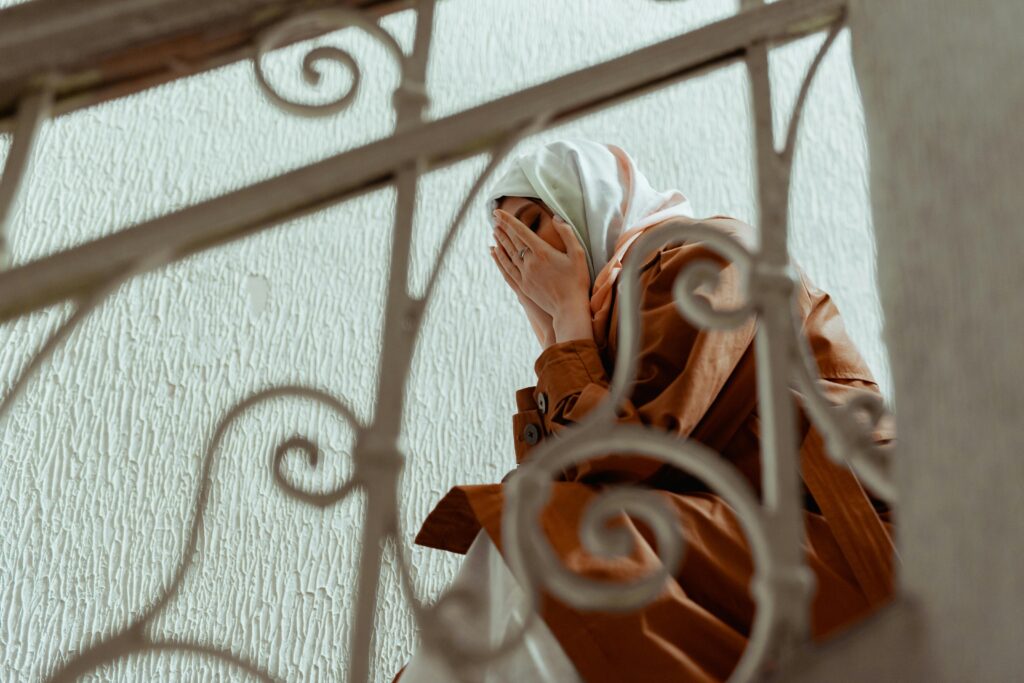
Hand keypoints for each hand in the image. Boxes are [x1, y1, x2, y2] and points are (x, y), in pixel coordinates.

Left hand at [491, 209, 591, 342]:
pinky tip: (494, 253)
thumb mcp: (578, 254)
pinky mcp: (523, 286)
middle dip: (503, 228)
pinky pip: (507, 270)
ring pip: (508, 255)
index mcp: (542, 252)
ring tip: (494, 232)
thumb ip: (567, 233)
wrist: (569, 308)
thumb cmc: (577, 280)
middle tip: (494, 218)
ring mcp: (524, 275)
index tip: (497, 211)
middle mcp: (530, 262)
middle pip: (512, 242)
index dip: (508, 220)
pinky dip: (499, 260)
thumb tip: (556, 217)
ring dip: (500, 242)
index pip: (521, 231)